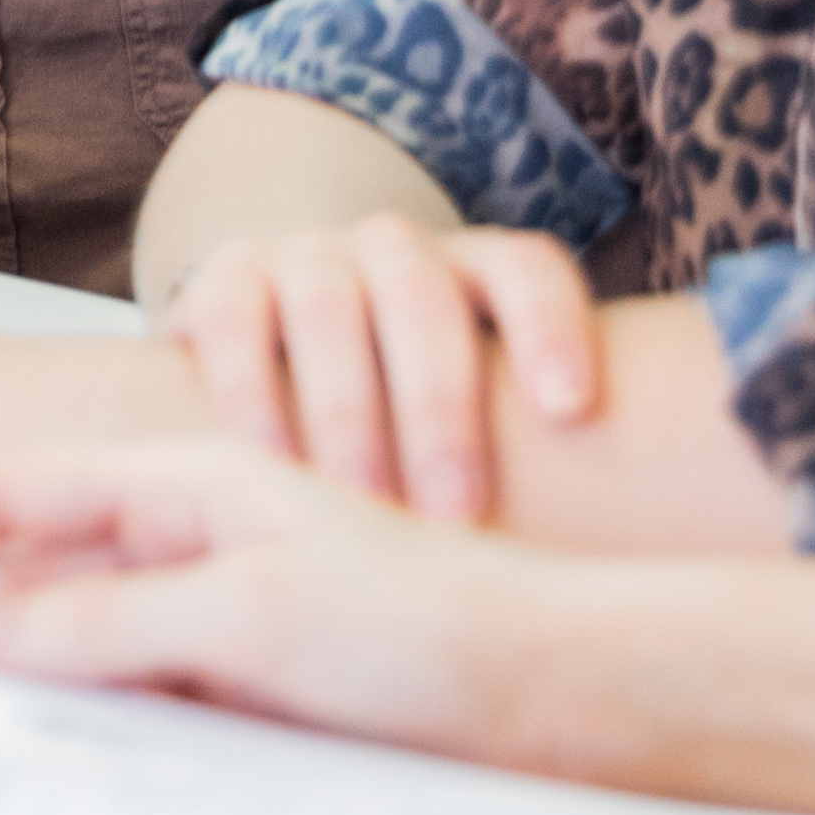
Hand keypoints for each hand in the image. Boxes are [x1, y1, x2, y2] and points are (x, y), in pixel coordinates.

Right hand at [0, 441, 557, 759]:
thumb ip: (110, 621)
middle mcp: (192, 541)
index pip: (9, 493)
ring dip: (62, 700)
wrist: (562, 694)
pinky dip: (123, 739)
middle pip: (36, 576)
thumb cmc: (437, 626)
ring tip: (76, 753)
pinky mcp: (252, 686)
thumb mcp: (250, 617)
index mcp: (182, 483)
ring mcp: (219, 615)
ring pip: (88, 651)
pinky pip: (151, 707)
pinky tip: (141, 777)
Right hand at [160, 209, 609, 523]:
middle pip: (425, 300)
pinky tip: (264, 465)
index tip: (573, 410)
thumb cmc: (405, 413)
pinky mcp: (221, 279)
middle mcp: (391, 249)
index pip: (526, 269)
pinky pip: (233, 321)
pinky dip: (249, 393)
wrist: (274, 342)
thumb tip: (593, 565)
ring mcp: (304, 257)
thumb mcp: (475, 411)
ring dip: (348, 412)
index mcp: (471, 268)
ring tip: (362, 505)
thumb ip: (533, 449)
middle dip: (442, 410)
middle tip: (455, 516)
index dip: (554, 327)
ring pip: (331, 309)